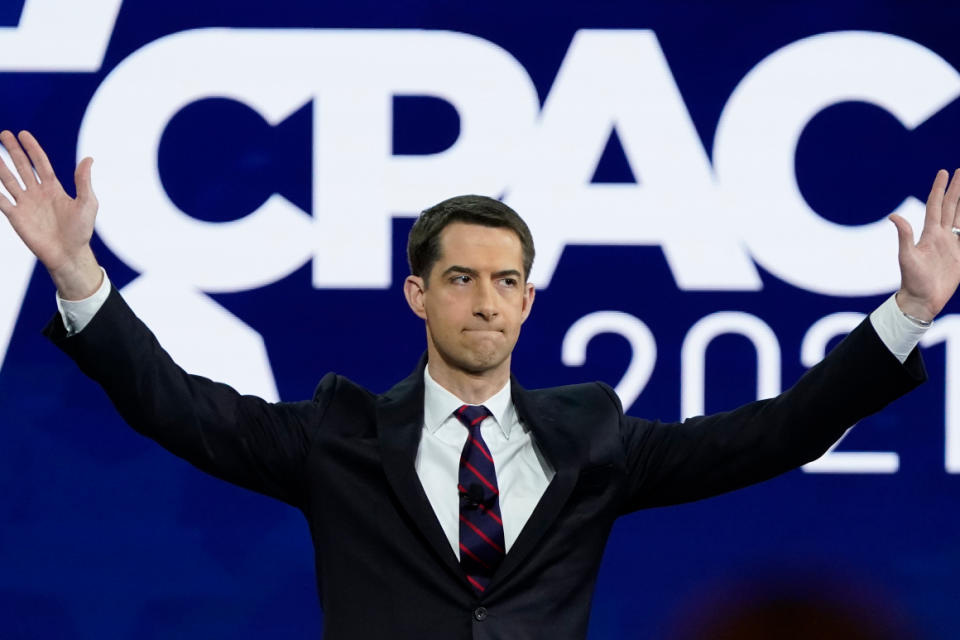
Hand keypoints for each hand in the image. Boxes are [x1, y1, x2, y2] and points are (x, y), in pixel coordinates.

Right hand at [0, 130, 101, 299]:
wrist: (69, 254)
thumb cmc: (81, 230)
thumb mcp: (87, 203)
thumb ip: (84, 181)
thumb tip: (89, 158)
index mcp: (53, 188)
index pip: (40, 163)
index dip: (32, 148)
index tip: (23, 134)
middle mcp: (37, 193)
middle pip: (22, 167)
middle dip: (13, 150)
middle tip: (4, 133)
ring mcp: (25, 204)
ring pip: (9, 180)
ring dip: (0, 166)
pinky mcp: (16, 217)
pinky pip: (1, 201)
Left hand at [889, 169, 959, 321]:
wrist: (922, 300)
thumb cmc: (912, 280)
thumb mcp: (907, 257)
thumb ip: (904, 236)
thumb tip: (893, 216)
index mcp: (930, 233)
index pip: (936, 205)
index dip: (939, 188)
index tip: (944, 172)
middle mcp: (941, 235)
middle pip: (952, 206)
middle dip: (957, 188)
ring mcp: (952, 244)